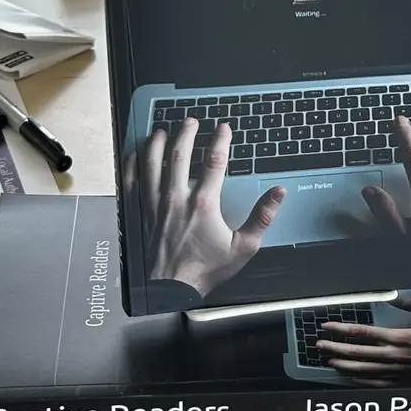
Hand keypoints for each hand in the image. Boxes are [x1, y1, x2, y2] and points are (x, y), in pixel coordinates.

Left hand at [125, 119, 283, 297]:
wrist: (172, 289)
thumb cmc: (205, 270)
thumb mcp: (244, 247)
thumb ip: (262, 217)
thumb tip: (278, 194)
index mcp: (204, 204)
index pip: (214, 161)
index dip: (220, 140)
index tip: (223, 128)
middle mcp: (177, 198)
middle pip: (180, 153)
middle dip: (187, 132)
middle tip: (192, 121)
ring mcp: (155, 204)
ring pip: (153, 162)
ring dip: (158, 143)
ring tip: (163, 131)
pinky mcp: (139, 212)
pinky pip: (132, 181)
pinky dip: (133, 164)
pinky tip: (136, 154)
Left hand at [314, 295, 410, 380]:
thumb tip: (393, 296)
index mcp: (402, 339)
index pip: (363, 333)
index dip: (341, 329)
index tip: (326, 326)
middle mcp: (397, 359)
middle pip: (357, 354)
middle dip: (335, 348)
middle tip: (319, 345)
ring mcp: (400, 374)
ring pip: (363, 372)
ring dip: (344, 366)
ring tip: (329, 361)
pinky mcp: (406, 384)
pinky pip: (377, 385)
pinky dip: (361, 381)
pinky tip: (351, 377)